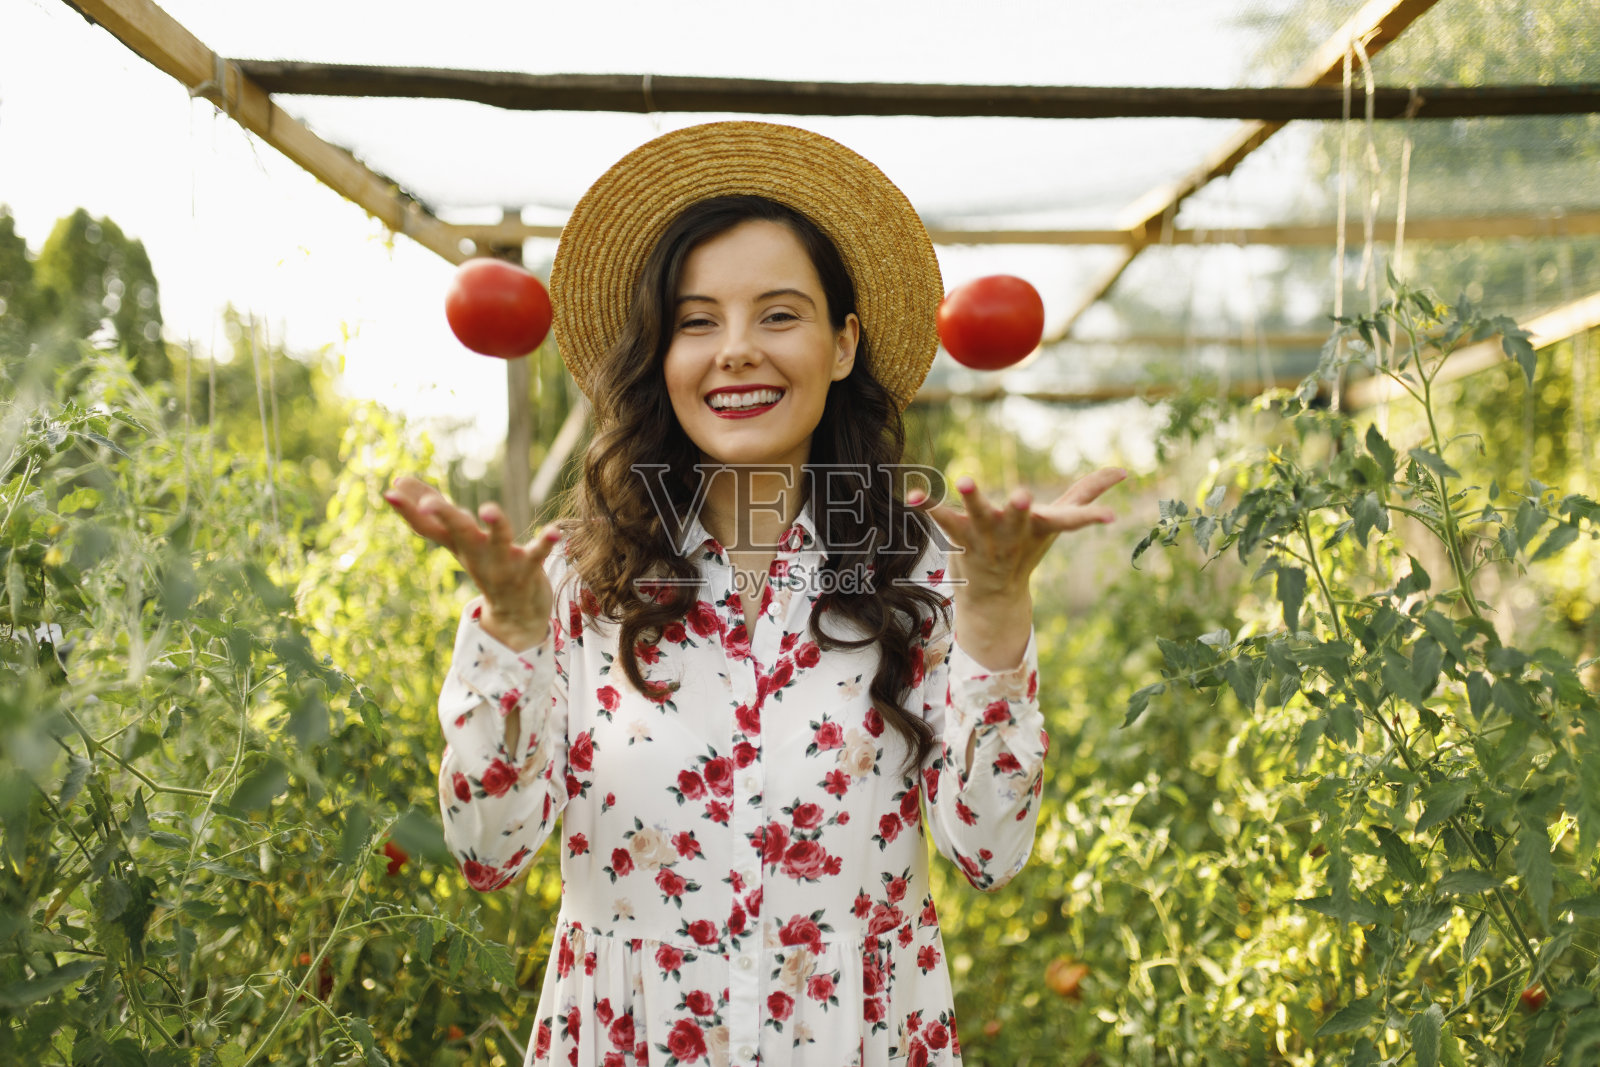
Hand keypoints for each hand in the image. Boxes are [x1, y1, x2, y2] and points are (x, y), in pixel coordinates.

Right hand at [382, 475, 561, 646]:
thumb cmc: (486, 565)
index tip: (389, 491)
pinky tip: (555, 531)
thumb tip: (398, 480)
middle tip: (428, 504)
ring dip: (495, 524)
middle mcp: (476, 552)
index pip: (428, 527)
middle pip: (457, 531)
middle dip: (444, 515)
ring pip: (498, 539)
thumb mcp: (456, 540)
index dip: (408, 510)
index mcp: (458, 544)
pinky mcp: (529, 568)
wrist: (516, 616)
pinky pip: (538, 553)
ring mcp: (502, 562)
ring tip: (488, 510)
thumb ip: (433, 512)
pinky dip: (545, 542)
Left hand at [908, 468, 1126, 601]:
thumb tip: (1124, 471)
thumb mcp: (1059, 521)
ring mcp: (984, 536)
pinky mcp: (958, 534)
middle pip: (1018, 519)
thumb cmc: (1028, 546)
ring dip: (973, 498)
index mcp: (1040, 526)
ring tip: (966, 479)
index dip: (1093, 518)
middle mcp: (1013, 532)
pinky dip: (925, 504)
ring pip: (977, 515)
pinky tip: (911, 494)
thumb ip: (1088, 493)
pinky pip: (940, 517)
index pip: (1072, 522)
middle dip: (1020, 509)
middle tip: (1023, 496)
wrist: (993, 596)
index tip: (1112, 518)